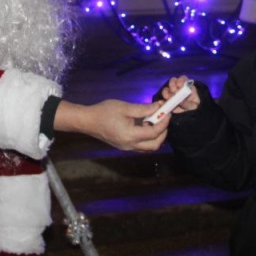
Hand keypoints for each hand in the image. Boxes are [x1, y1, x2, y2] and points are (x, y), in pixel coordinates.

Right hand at [54, 98, 168, 151]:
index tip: (168, 112)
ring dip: (156, 136)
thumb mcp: (125, 107)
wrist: (87, 121)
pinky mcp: (123, 146)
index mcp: (131, 136)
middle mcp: (130, 145)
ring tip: (155, 120)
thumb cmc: (104, 112)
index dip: (164, 122)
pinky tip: (145, 124)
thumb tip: (158, 107)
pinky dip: (147, 137)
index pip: (154, 132)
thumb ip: (143, 108)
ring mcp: (126, 148)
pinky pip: (141, 145)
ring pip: (148, 147)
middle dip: (163, 132)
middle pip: (155, 145)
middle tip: (164, 119)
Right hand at [161, 75, 199, 112]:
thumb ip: (188, 103)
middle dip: (172, 84)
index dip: (180, 80)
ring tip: (167, 97)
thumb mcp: (194, 106)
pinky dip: (162, 101)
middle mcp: (178, 88)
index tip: (179, 85)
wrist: (190, 116)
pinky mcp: (167, 101)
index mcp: (187, 87)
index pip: (183, 79)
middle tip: (173, 91)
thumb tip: (180, 101)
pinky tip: (161, 103)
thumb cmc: (194, 108)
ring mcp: (171, 94)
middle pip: (173, 81)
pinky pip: (162, 99)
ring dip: (166, 92)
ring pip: (167, 89)